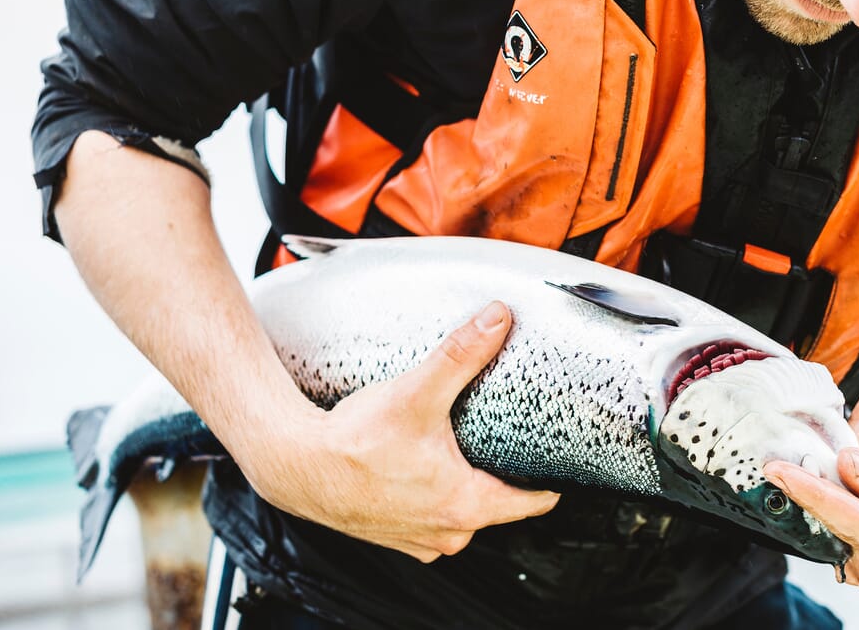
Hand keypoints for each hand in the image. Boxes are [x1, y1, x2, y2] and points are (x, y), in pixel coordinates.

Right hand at [240, 301, 560, 561]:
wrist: (294, 465)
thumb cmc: (353, 441)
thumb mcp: (416, 392)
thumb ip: (461, 354)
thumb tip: (498, 318)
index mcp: (466, 506)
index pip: (533, 503)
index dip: (551, 480)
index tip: (563, 459)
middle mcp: (448, 533)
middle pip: (500, 506)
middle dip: (505, 475)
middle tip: (509, 439)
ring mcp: (421, 540)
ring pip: (465, 514)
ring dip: (467, 487)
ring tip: (465, 449)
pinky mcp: (396, 535)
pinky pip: (433, 519)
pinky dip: (435, 497)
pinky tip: (426, 468)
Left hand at [764, 373, 858, 596]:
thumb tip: (845, 463)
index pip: (852, 522)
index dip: (813, 493)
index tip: (777, 469)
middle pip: (837, 508)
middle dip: (834, 455)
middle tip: (854, 407)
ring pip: (832, 502)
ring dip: (841, 459)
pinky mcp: (848, 556)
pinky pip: (833, 507)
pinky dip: (843, 474)